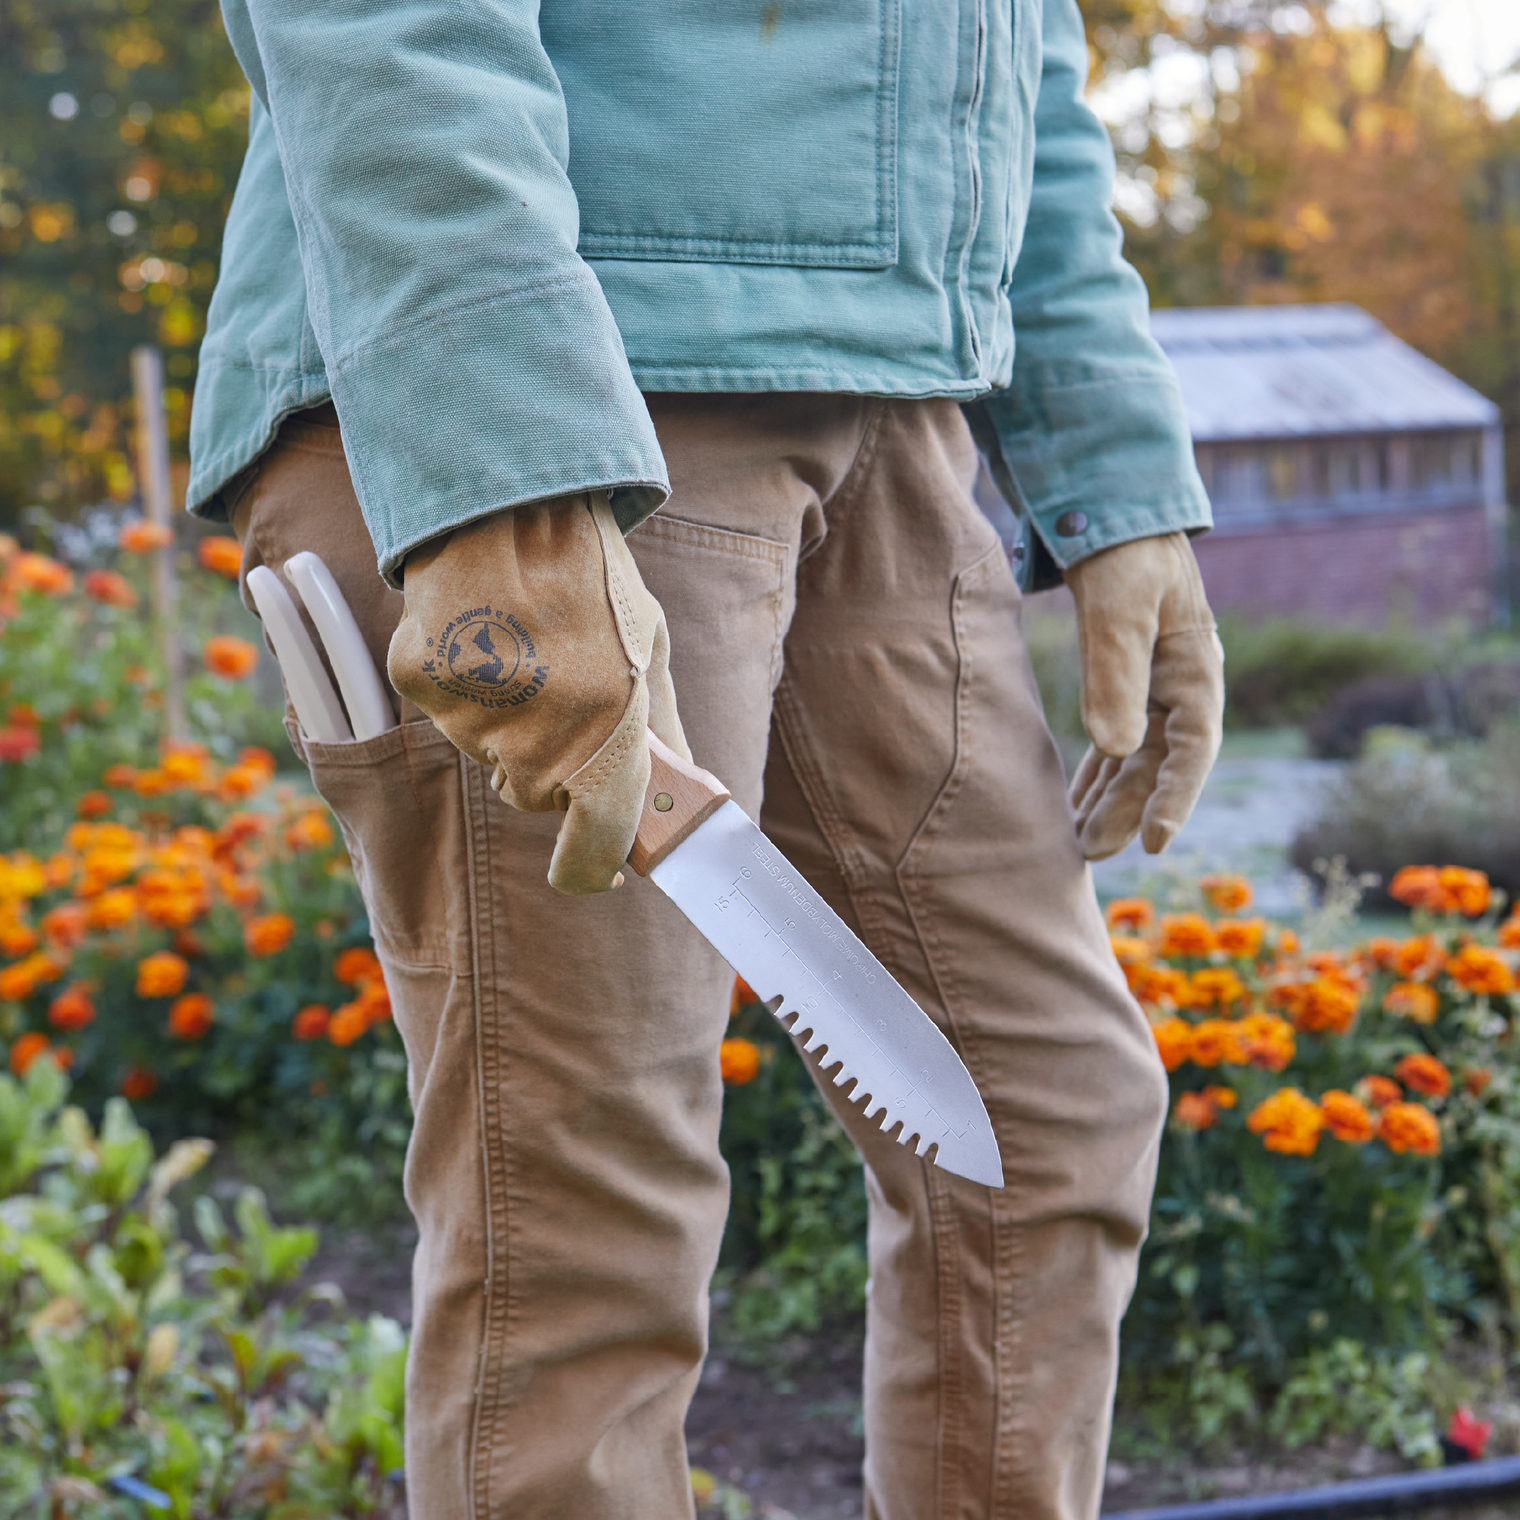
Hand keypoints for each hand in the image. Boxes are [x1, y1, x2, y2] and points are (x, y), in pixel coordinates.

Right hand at [388, 493, 688, 894]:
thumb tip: (683, 787)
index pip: (598, 840)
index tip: (593, 869)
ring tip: (522, 647)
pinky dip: (461, 687)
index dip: (592, 864)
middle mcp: (537, 735)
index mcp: (607, 731)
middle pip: (535, 794)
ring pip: (488, 753)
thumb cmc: (593, 576)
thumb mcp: (650, 646)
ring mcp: (472, 714)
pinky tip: (481, 632)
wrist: (511, 499)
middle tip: (559, 694)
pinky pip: (446, 713)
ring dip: (506, 720)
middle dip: (549, 764)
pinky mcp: (422, 685)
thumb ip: (660, 728)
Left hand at [1063, 532, 1223, 859]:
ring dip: (1109, 800)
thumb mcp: (1120, 606)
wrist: (1110, 510)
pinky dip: (1097, 773)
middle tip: (1092, 853)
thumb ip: (1116, 672)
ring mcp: (1154, 687)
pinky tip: (1075, 805)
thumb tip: (1115, 749)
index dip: (1175, 798)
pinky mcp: (1124, 682)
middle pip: (1158, 764)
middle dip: (1127, 811)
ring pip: (1134, 759)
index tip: (1152, 841)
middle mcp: (1181, 687)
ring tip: (1079, 844)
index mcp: (1197, 670)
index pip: (1193, 749)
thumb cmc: (1124, 552)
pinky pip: (1115, 741)